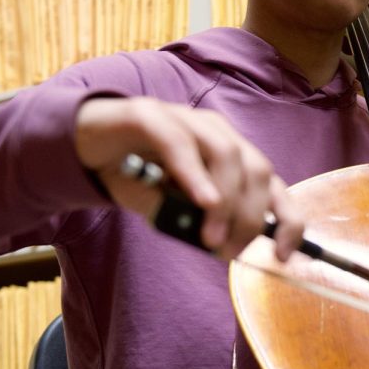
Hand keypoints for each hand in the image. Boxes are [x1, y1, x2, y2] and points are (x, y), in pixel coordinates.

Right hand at [74, 97, 303, 261]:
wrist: (81, 146)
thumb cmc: (134, 177)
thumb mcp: (169, 209)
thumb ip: (194, 222)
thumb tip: (219, 246)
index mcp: (231, 155)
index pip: (273, 184)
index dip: (287, 218)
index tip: (285, 254)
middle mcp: (216, 132)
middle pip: (256, 169)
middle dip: (251, 216)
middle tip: (229, 251)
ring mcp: (185, 118)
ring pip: (226, 153)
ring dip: (225, 202)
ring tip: (212, 239)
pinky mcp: (149, 114)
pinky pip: (179, 142)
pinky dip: (194, 174)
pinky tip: (200, 201)